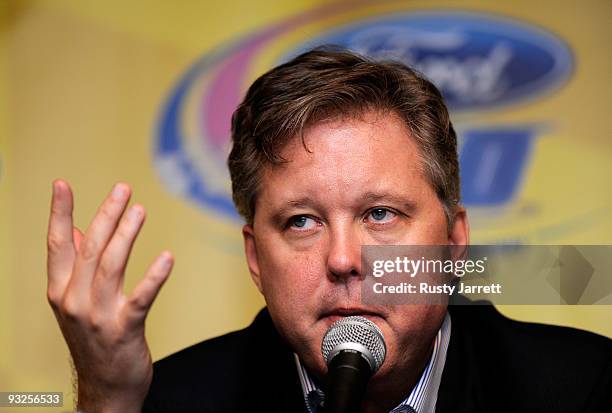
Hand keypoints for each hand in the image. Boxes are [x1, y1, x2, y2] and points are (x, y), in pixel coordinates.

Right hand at [46, 180, 172, 412]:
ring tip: (139, 210)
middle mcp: (73, 301)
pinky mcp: (124, 330)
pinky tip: (167, 257)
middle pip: (89, 249)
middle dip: (105, 215)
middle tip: (123, 189)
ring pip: (110, 267)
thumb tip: (80, 230)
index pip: (57, 246)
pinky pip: (141, 298)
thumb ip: (75, 267)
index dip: (59, 214)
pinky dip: (154, 277)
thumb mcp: (76, 303)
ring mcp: (98, 317)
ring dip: (126, 235)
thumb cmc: (94, 339)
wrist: (105, 388)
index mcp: (60, 291)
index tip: (61, 184)